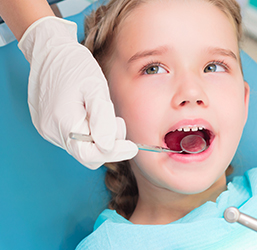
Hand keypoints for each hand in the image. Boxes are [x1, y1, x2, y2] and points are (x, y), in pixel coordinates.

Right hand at [18, 17, 137, 168]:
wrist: (49, 50)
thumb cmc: (74, 65)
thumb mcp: (95, 87)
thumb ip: (102, 118)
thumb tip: (109, 146)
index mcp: (63, 122)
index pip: (90, 156)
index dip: (114, 153)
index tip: (132, 146)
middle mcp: (51, 131)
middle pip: (86, 154)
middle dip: (107, 143)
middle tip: (116, 120)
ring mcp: (46, 129)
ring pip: (80, 146)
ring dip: (97, 135)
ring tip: (100, 110)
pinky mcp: (46, 125)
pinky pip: (73, 137)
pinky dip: (87, 130)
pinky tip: (89, 112)